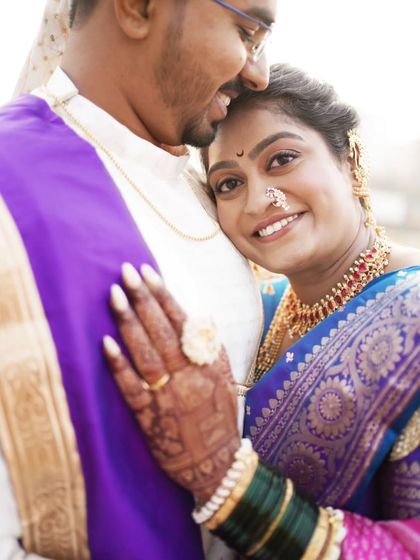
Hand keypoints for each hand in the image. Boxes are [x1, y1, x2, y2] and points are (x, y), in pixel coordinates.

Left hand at [103, 263, 239, 503]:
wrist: (215, 463)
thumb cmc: (219, 415)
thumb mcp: (225, 376)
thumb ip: (212, 345)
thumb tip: (200, 312)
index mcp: (207, 363)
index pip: (182, 321)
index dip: (163, 294)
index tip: (147, 271)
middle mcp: (189, 376)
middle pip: (162, 331)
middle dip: (143, 298)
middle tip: (125, 272)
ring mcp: (168, 396)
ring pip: (146, 353)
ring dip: (129, 323)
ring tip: (115, 295)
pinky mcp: (150, 417)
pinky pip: (132, 388)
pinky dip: (119, 365)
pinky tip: (105, 342)